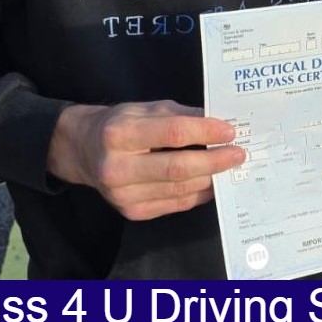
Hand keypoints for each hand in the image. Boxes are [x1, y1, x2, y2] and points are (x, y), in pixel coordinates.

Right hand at [47, 100, 245, 220]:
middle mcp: (118, 167)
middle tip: (238, 154)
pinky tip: (211, 183)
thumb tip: (217, 122)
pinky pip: (175, 204)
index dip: (205, 132)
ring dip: (210, 178)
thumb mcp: (144, 109)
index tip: (229, 131)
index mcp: (119, 134)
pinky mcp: (132, 212)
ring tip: (229, 167)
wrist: (83, 151)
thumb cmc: (118, 124)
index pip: (172, 133)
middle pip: (178, 168)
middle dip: (214, 161)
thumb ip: (179, 115)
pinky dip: (197, 193)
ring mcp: (123, 195)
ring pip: (179, 189)